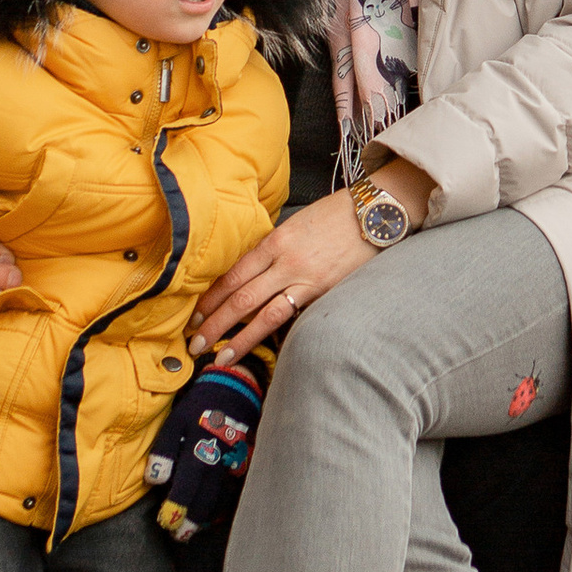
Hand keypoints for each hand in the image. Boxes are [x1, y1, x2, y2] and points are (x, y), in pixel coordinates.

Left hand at [190, 158, 433, 361]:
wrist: (376, 214)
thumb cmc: (337, 214)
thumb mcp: (297, 223)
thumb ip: (274, 247)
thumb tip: (252, 270)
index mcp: (276, 240)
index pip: (233, 274)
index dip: (211, 297)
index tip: (195, 314)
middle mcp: (286, 262)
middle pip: (241, 298)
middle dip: (214, 323)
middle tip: (194, 343)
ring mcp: (307, 281)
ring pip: (263, 315)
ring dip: (238, 339)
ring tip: (219, 357)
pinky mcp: (326, 294)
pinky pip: (294, 318)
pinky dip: (274, 335)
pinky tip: (262, 349)